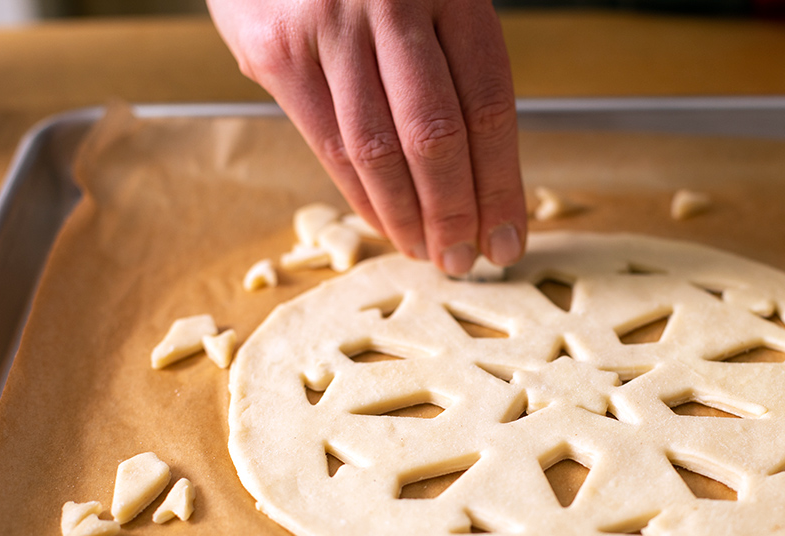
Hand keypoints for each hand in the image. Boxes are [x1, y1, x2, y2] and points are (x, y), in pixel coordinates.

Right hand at [207, 0, 526, 274]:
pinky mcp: (275, 50)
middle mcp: (390, 4)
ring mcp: (327, 26)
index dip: (501, 185)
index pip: (488, 107)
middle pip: (435, 136)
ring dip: (407, 217)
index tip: (509, 237)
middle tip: (465, 261)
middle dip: (454, 214)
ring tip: (427, 253)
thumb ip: (455, 65)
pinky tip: (384, 222)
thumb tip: (484, 180)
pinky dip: (361, 196)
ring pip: (376, 150)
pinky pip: (327, 143)